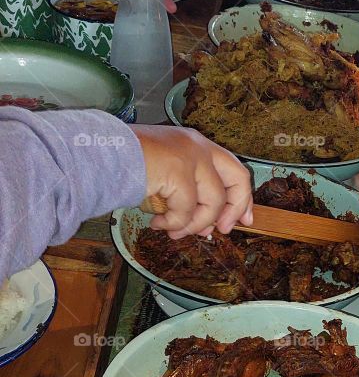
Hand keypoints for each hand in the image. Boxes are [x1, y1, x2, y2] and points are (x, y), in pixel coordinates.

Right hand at [132, 126, 252, 238]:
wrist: (96, 154)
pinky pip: (187, 210)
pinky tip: (158, 224)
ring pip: (213, 202)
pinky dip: (175, 224)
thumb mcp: (165, 175)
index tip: (244, 220)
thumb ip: (190, 193)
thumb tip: (208, 225)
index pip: (235, 169)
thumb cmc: (124, 167)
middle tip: (221, 231)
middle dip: (234, 210)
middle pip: (238, 179)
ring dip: (194, 224)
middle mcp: (198, 146)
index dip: (243, 198)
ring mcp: (190, 156)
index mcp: (196, 144)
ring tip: (173, 232)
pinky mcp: (178, 170)